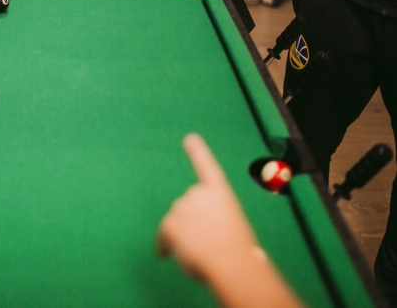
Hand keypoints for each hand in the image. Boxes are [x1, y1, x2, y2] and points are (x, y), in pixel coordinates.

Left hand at [157, 134, 258, 281]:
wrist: (231, 262)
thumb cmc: (238, 252)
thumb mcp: (232, 227)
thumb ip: (215, 221)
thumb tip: (201, 235)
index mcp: (220, 192)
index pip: (207, 167)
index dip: (198, 152)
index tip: (190, 138)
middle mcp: (199, 193)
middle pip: (187, 207)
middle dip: (191, 223)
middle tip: (206, 243)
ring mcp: (183, 206)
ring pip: (176, 222)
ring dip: (182, 236)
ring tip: (200, 252)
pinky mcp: (170, 222)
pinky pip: (162, 235)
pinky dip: (164, 245)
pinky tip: (165, 255)